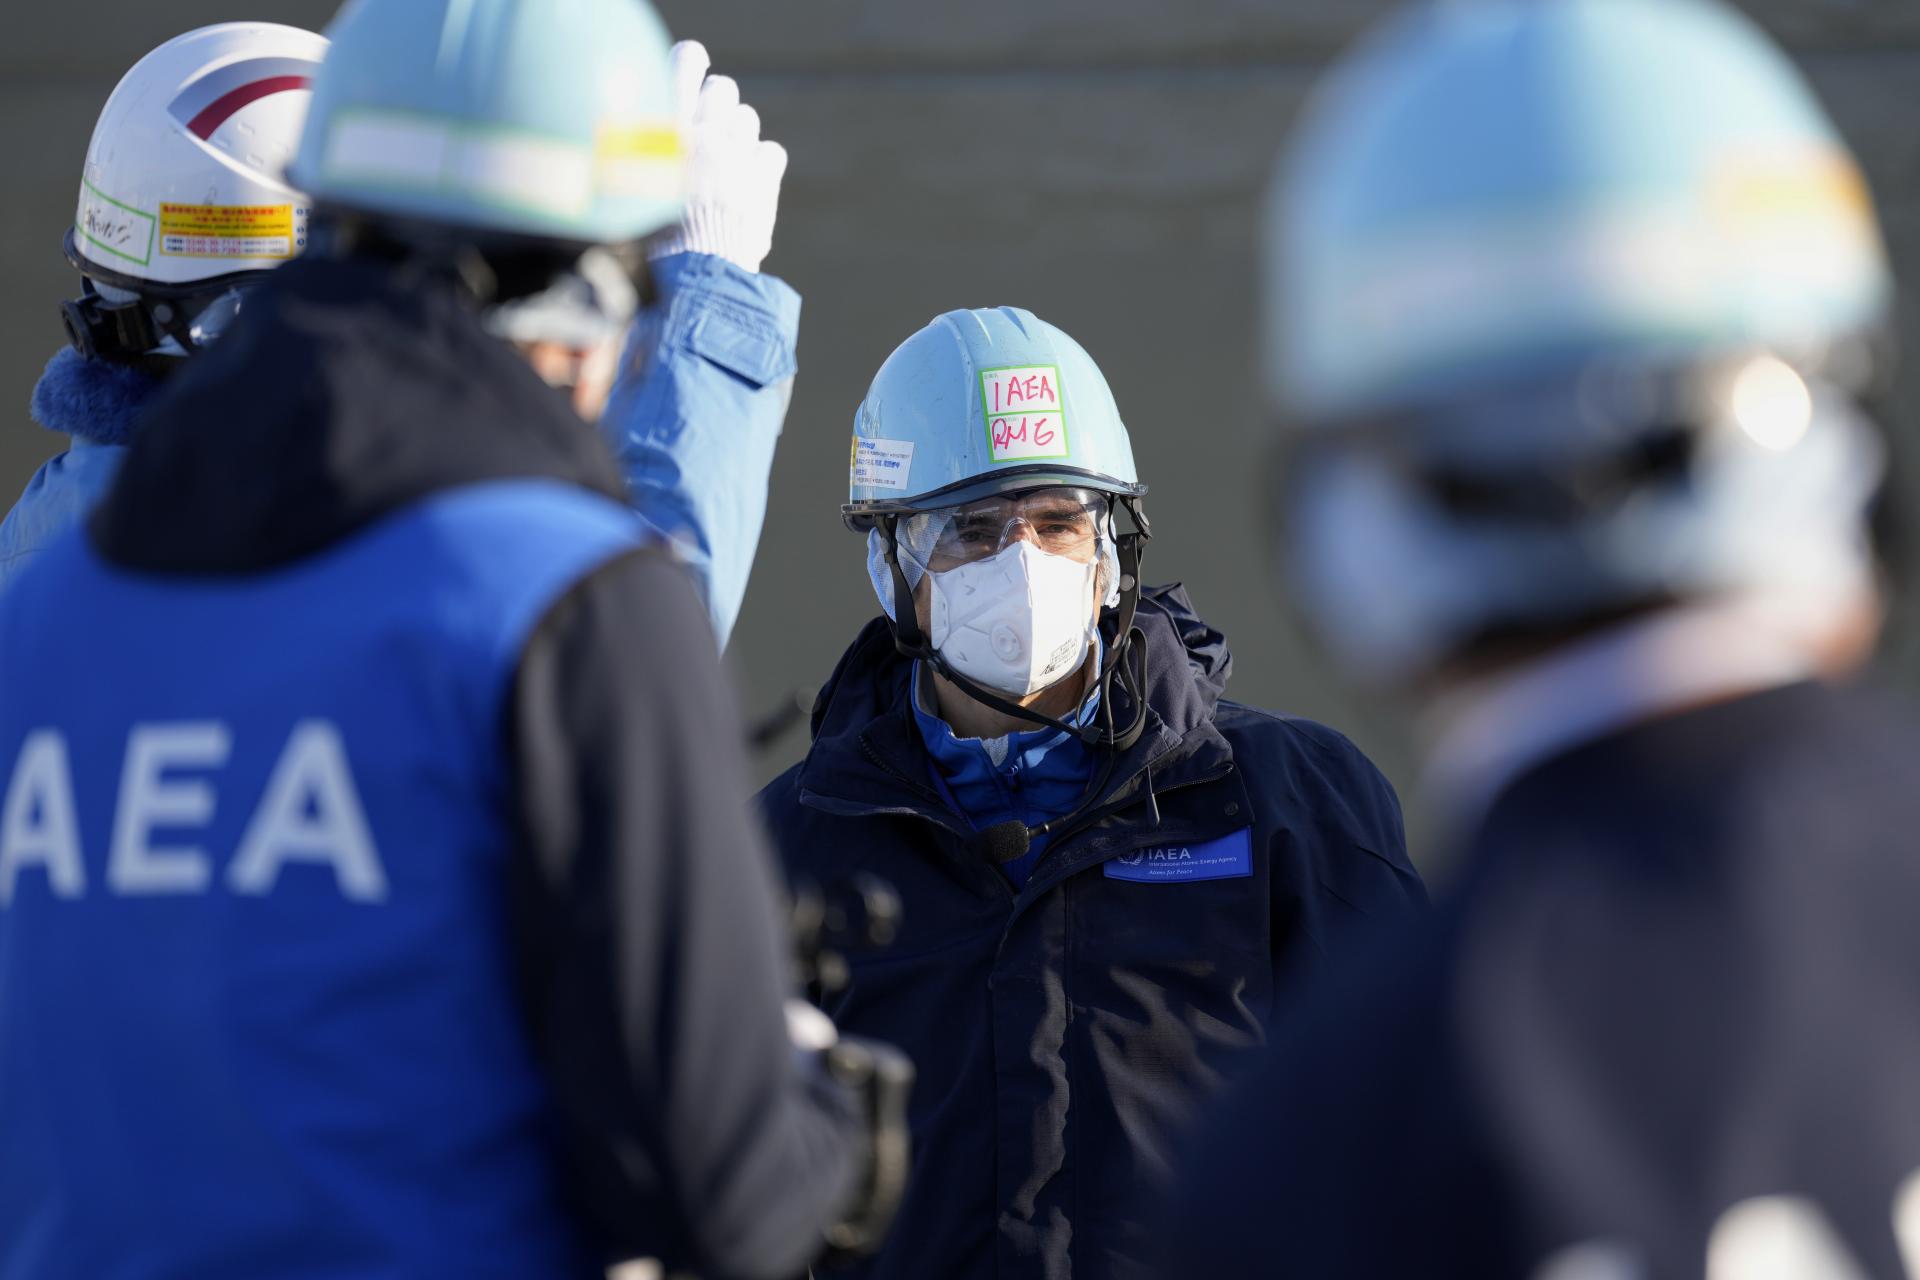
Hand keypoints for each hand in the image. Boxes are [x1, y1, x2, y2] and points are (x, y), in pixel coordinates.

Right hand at [649, 41, 788, 273]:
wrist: (694, 272)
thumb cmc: (655, 241)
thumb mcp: (636, 193)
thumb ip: (651, 159)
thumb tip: (659, 148)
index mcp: (662, 129)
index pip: (683, 63)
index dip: (692, 60)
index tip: (697, 65)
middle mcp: (699, 130)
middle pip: (722, 89)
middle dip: (719, 107)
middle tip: (712, 136)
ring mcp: (735, 149)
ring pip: (747, 118)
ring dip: (739, 139)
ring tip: (726, 173)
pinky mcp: (762, 173)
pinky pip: (771, 152)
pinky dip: (764, 167)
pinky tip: (750, 188)